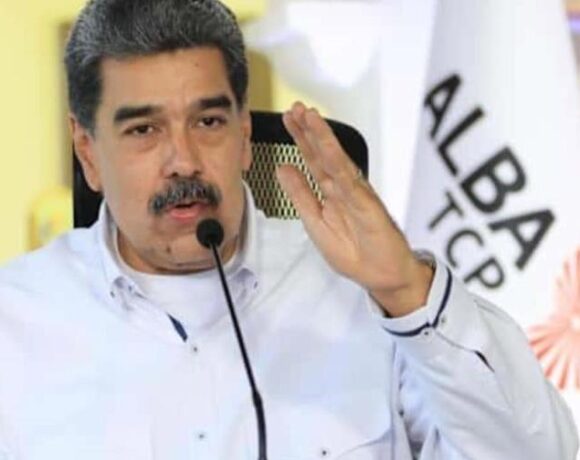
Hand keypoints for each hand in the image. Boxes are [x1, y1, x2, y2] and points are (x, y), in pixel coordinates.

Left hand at [277, 102, 433, 316]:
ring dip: (322, 138)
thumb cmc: (354, 252)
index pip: (313, 161)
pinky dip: (338, 164)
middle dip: (309, 131)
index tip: (289, 119)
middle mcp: (344, 189)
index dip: (301, 139)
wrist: (382, 276)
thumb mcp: (315, 222)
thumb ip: (300, 195)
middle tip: (295, 108)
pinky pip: (351, 182)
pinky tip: (327, 147)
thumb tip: (282, 168)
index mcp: (331, 193)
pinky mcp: (368, 207)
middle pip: (323, 155)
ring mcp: (357, 195)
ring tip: (309, 117)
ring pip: (337, 162)